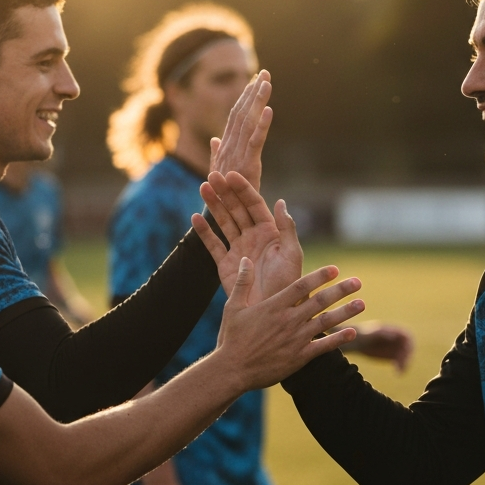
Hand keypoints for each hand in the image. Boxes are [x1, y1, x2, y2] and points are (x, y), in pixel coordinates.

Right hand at [192, 171, 302, 303]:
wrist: (272, 310)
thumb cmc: (288, 283)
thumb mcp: (291, 254)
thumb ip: (286, 228)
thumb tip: (281, 202)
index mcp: (270, 232)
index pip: (254, 205)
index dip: (243, 189)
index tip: (231, 174)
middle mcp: (253, 237)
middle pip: (236, 209)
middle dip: (225, 192)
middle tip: (212, 175)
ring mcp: (238, 249)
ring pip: (223, 222)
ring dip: (214, 205)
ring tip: (203, 187)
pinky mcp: (225, 264)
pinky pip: (213, 244)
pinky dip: (204, 232)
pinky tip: (194, 218)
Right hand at [210, 71, 272, 190]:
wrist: (221, 216)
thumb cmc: (222, 195)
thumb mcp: (219, 171)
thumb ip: (217, 153)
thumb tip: (215, 138)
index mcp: (225, 146)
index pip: (236, 116)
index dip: (245, 97)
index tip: (255, 80)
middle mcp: (229, 146)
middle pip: (241, 113)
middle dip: (253, 91)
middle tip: (265, 72)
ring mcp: (237, 155)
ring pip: (248, 122)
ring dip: (258, 100)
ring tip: (267, 82)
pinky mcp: (247, 165)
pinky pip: (255, 141)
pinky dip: (262, 125)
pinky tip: (269, 110)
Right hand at [215, 257, 362, 387]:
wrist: (232, 370)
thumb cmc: (231, 338)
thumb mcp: (233, 306)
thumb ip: (242, 282)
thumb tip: (245, 259)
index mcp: (274, 306)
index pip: (302, 286)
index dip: (320, 276)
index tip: (335, 269)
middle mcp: (288, 320)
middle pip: (320, 302)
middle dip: (340, 290)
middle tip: (357, 282)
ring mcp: (295, 339)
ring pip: (326, 322)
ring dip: (345, 312)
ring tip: (362, 303)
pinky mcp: (299, 357)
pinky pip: (323, 346)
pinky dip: (339, 339)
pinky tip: (353, 332)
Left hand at [341, 322, 414, 370]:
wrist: (355, 342)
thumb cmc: (363, 335)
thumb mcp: (372, 333)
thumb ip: (383, 333)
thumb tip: (394, 335)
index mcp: (394, 329)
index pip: (407, 337)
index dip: (408, 345)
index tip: (405, 353)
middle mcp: (398, 339)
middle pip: (408, 348)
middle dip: (407, 356)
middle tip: (403, 366)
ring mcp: (396, 348)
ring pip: (406, 356)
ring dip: (405, 363)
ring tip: (399, 372)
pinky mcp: (393, 356)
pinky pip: (400, 362)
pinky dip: (401, 368)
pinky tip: (398, 373)